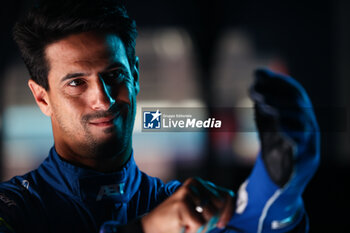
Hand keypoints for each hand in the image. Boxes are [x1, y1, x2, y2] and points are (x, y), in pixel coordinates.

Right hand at [141, 177, 233, 232]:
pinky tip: (181, 226)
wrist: (152, 227)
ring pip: (210, 215)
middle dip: (212, 220)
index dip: (228, 211)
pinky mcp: (182, 202)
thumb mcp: (198, 211)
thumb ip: (212, 207)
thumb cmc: (178, 221)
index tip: (222, 225)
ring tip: (186, 224)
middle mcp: (195, 184)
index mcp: (200, 184)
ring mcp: (188, 192)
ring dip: (201, 227)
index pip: (226, 195)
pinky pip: (199, 223)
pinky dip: (192, 230)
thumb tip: (229, 211)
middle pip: (220, 205)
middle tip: (196, 224)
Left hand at [250, 68, 319, 186]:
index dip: (278, 82)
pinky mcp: (305, 161)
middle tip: (255, 92)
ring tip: (263, 106)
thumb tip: (258, 71)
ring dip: (281, 113)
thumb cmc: (278, 143)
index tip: (258, 76)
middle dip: (276, 96)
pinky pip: (299, 149)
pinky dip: (286, 138)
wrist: (288, 175)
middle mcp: (309, 126)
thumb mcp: (269, 120)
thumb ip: (265, 98)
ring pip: (302, 126)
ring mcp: (310, 144)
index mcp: (302, 114)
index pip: (295, 92)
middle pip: (299, 106)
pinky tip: (272, 131)